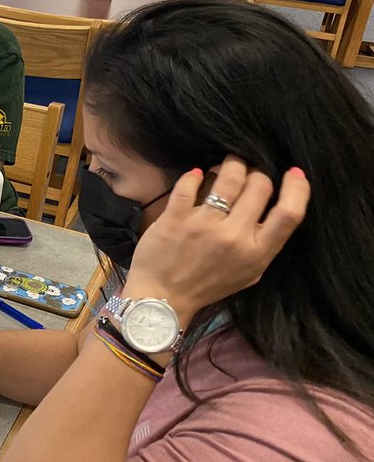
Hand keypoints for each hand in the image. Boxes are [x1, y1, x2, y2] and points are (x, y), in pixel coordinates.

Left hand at [123, 156, 309, 325]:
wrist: (163, 298)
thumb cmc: (207, 285)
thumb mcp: (249, 272)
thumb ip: (265, 243)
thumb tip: (279, 206)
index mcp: (257, 253)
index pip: (290, 214)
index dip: (297, 188)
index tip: (294, 172)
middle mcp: (234, 237)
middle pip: (260, 185)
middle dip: (257, 171)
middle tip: (248, 170)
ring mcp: (204, 225)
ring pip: (229, 176)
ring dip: (230, 164)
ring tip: (225, 165)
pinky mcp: (176, 217)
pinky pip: (190, 183)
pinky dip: (195, 175)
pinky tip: (197, 176)